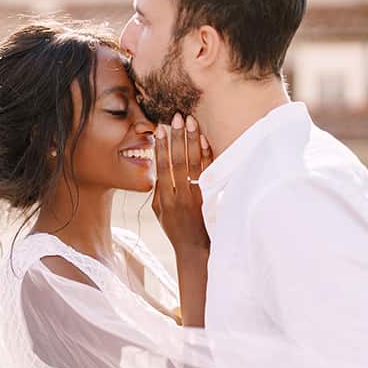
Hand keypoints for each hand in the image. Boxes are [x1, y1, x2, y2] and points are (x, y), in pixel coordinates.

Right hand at [152, 113, 213, 253]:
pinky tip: (205, 140)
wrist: (196, 249)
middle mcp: (180, 195)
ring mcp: (197, 196)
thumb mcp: (158, 212)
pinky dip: (207, 155)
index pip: (162, 167)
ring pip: (194, 163)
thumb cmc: (175, 229)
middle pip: (178, 161)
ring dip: (192, 140)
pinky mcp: (210, 196)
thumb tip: (158, 169)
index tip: (160, 129)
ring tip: (191, 121)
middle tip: (177, 117)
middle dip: (177, 137)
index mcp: (165, 198)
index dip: (161, 147)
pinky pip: (209, 171)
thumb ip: (157, 191)